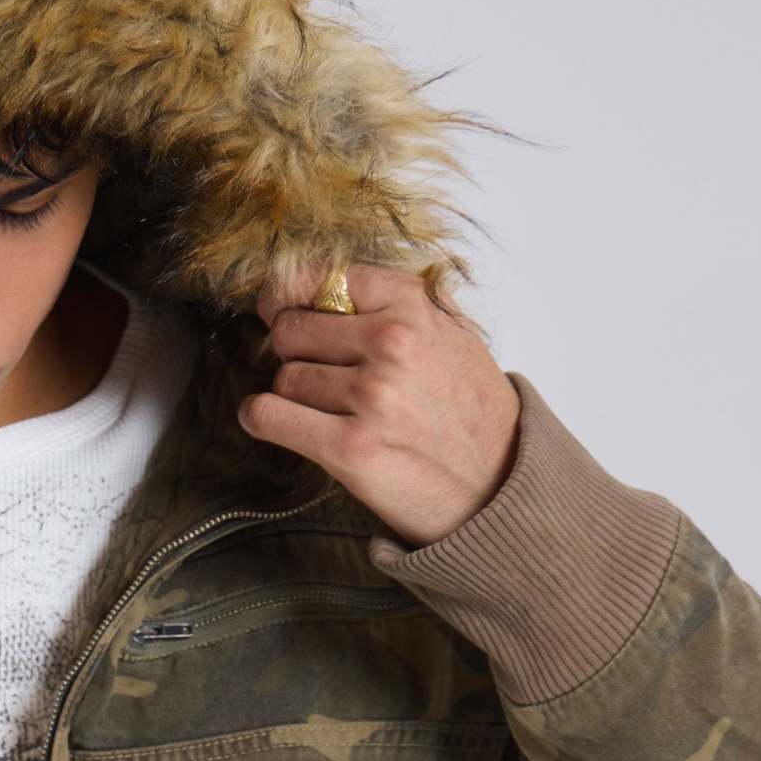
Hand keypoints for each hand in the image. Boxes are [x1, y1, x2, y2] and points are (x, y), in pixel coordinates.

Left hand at [239, 263, 521, 547]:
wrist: (498, 483)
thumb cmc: (470, 410)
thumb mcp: (450, 334)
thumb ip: (397, 303)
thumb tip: (327, 280)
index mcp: (411, 305)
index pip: (320, 277)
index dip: (292, 296)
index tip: (283, 309)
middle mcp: (391, 344)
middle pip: (290, 329)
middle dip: (293, 351)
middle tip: (316, 371)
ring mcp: (370, 396)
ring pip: (284, 377)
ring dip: (293, 394)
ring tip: (328, 409)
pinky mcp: (350, 448)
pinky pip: (270, 417)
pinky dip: (262, 418)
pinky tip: (276, 420)